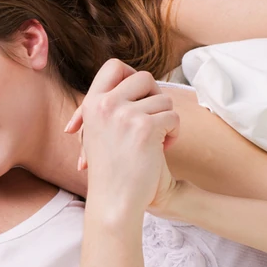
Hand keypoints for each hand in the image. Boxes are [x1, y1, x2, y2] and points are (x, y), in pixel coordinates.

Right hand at [66, 60, 179, 215]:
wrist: (114, 200)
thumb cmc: (110, 170)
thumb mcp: (97, 132)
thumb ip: (109, 107)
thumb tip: (128, 80)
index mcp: (92, 104)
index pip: (114, 66)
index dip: (130, 75)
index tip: (138, 95)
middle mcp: (106, 104)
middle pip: (144, 77)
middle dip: (155, 96)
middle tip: (153, 118)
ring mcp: (125, 114)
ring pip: (163, 99)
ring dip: (166, 119)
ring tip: (157, 141)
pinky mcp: (145, 127)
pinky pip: (172, 117)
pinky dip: (174, 133)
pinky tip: (163, 148)